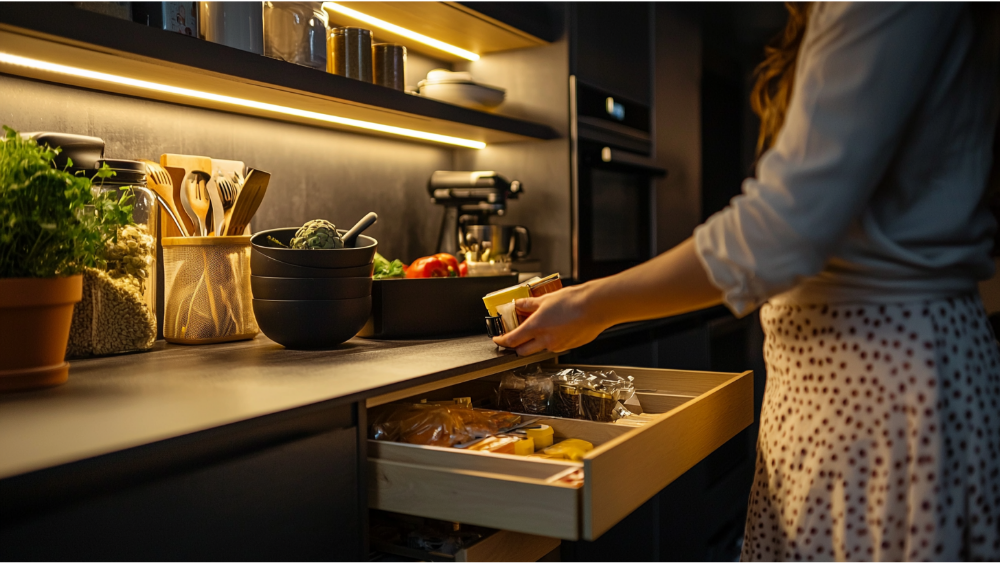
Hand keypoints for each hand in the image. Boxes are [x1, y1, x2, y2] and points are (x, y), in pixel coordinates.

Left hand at [492, 284, 609, 355]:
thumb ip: (529, 304)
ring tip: (541, 327)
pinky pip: (555, 347)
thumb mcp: (546, 299)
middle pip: (522, 351)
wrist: (595, 307)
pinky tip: (557, 328)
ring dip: (535, 342)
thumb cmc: (573, 301)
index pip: (511, 340)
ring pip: (540, 349)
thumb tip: (519, 304)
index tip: (498, 339)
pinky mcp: (569, 346)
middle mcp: (545, 340)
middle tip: (515, 337)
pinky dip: (551, 340)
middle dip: (516, 346)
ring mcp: (558, 346)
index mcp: (536, 327)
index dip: (501, 341)